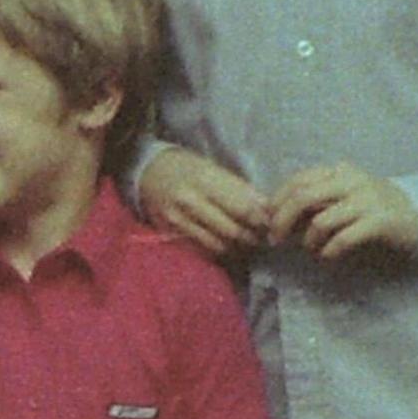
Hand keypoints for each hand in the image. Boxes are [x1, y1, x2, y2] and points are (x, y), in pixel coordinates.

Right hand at [139, 148, 269, 257]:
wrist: (146, 172)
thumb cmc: (185, 167)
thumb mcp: (211, 167)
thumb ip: (237, 188)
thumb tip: (266, 207)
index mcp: (204, 178)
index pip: (242, 206)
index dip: (261, 219)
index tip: (271, 222)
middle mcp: (190, 200)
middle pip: (232, 230)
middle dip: (252, 237)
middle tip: (261, 237)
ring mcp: (178, 220)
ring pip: (217, 245)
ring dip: (236, 247)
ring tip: (244, 242)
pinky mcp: (169, 234)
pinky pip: (201, 251)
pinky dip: (217, 251)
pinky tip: (224, 245)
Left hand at [268, 163, 417, 262]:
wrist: (417, 214)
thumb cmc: (370, 207)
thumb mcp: (341, 195)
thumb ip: (313, 200)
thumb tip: (274, 214)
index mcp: (338, 171)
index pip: (297, 181)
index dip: (276, 202)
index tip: (266, 221)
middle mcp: (350, 180)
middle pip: (303, 197)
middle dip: (282, 221)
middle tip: (275, 240)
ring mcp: (366, 200)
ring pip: (321, 221)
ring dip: (308, 240)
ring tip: (311, 249)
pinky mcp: (379, 221)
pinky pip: (343, 238)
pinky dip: (329, 251)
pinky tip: (328, 256)